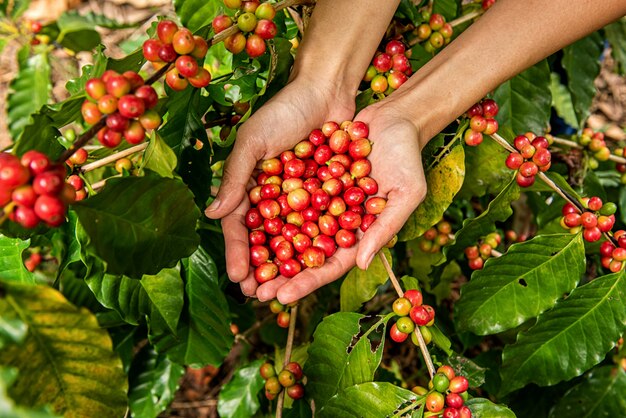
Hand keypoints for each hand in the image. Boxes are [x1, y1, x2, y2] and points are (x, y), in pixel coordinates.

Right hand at [205, 76, 353, 296]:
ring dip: (290, 267)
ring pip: (294, 240)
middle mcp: (274, 197)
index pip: (240, 226)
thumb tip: (211, 213)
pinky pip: (323, 225)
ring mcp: (301, 199)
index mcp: (250, 186)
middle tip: (262, 296)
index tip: (239, 278)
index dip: (239, 252)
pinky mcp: (328, 196)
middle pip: (266, 240)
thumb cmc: (284, 111)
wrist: (328, 90)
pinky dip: (320, 246)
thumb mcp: (254, 140)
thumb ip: (235, 176)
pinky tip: (320, 268)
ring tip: (288, 292)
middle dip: (263, 269)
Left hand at [258, 101, 426, 303]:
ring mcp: (319, 200)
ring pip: (288, 229)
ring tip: (242, 268)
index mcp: (358, 234)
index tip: (282, 298)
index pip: (330, 265)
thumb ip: (385, 228)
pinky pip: (283, 198)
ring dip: (267, 248)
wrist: (394, 114)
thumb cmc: (408, 155)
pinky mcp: (308, 179)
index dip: (306, 283)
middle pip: (303, 254)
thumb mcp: (406, 192)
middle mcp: (335, 221)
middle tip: (254, 292)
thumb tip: (361, 264)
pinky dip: (265, 211)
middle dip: (279, 274)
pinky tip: (243, 222)